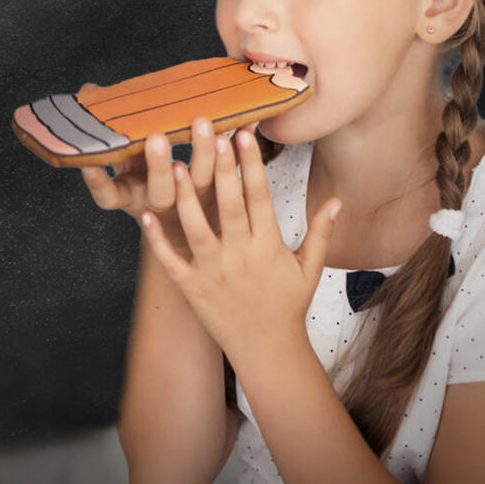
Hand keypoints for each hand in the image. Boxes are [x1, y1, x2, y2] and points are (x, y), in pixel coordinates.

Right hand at [77, 82, 251, 252]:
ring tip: (204, 124)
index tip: (91, 165)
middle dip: (158, 164)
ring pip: (197, 182)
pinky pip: (230, 174)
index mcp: (131, 195)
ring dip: (201, 152)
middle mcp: (160, 201)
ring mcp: (194, 201)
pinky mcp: (221, 193)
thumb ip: (112, 125)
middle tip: (157, 137)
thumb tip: (88, 89)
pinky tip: (245, 127)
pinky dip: (238, 150)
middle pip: (160, 190)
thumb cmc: (150, 178)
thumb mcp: (128, 157)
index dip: (99, 182)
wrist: (191, 229)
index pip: (108, 194)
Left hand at [140, 127, 341, 363]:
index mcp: (269, 245)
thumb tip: (338, 201)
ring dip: (186, 198)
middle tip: (210, 133)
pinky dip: (158, 241)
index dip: (251, 164)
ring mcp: (214, 272)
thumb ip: (320, 232)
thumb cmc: (288, 307)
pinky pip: (172, 261)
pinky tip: (146, 216)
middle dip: (222, 168)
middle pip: (229, 205)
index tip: (243, 134)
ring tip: (175, 166)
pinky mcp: (193, 289)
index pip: (260, 196)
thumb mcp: (310, 268)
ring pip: (197, 229)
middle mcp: (241, 255)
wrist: (268, 351)